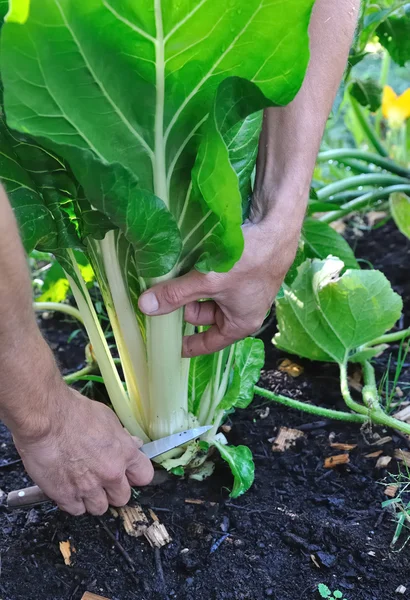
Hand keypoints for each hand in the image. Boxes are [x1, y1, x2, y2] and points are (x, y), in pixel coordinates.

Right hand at [13, 385, 153, 515]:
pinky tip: (67, 488)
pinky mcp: (66, 496)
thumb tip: (131, 443)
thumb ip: (120, 437)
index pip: (144, 476)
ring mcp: (89, 487)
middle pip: (122, 498)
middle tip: (101, 479)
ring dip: (93, 499)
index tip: (128, 474)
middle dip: (113, 490)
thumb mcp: (107, 418)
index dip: (135, 476)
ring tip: (82, 484)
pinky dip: (72, 502)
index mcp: (124, 453)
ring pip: (100, 508)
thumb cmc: (74, 411)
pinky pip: (76, 510)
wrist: (45, 419)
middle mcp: (111, 473)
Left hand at [138, 211, 301, 356]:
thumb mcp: (208, 281)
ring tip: (174, 274)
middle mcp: (244, 309)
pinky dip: (201, 273)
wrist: (277, 225)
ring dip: (192, 285)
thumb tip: (145, 307)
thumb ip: (176, 294)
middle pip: (205, 315)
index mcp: (241, 323)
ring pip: (209, 294)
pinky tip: (187, 261)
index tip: (168, 344)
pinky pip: (215, 278)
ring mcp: (245, 289)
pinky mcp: (244, 269)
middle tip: (164, 292)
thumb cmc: (249, 261)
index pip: (209, 342)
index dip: (188, 344)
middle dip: (185, 305)